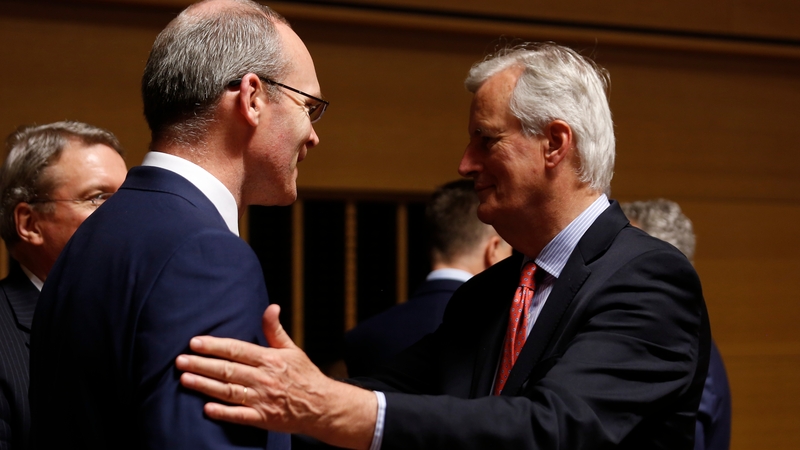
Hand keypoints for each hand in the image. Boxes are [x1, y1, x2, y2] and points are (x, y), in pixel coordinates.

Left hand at [176, 304, 376, 448]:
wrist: (322, 406)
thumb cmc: (305, 376)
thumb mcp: (292, 349)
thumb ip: (275, 330)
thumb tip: (271, 307)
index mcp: (270, 359)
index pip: (237, 350)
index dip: (214, 346)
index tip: (195, 342)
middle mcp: (264, 379)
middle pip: (227, 370)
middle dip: (201, 365)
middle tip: (180, 361)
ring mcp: (262, 399)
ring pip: (228, 391)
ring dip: (205, 385)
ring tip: (185, 380)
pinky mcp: (262, 418)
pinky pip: (239, 415)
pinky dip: (223, 412)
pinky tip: (206, 408)